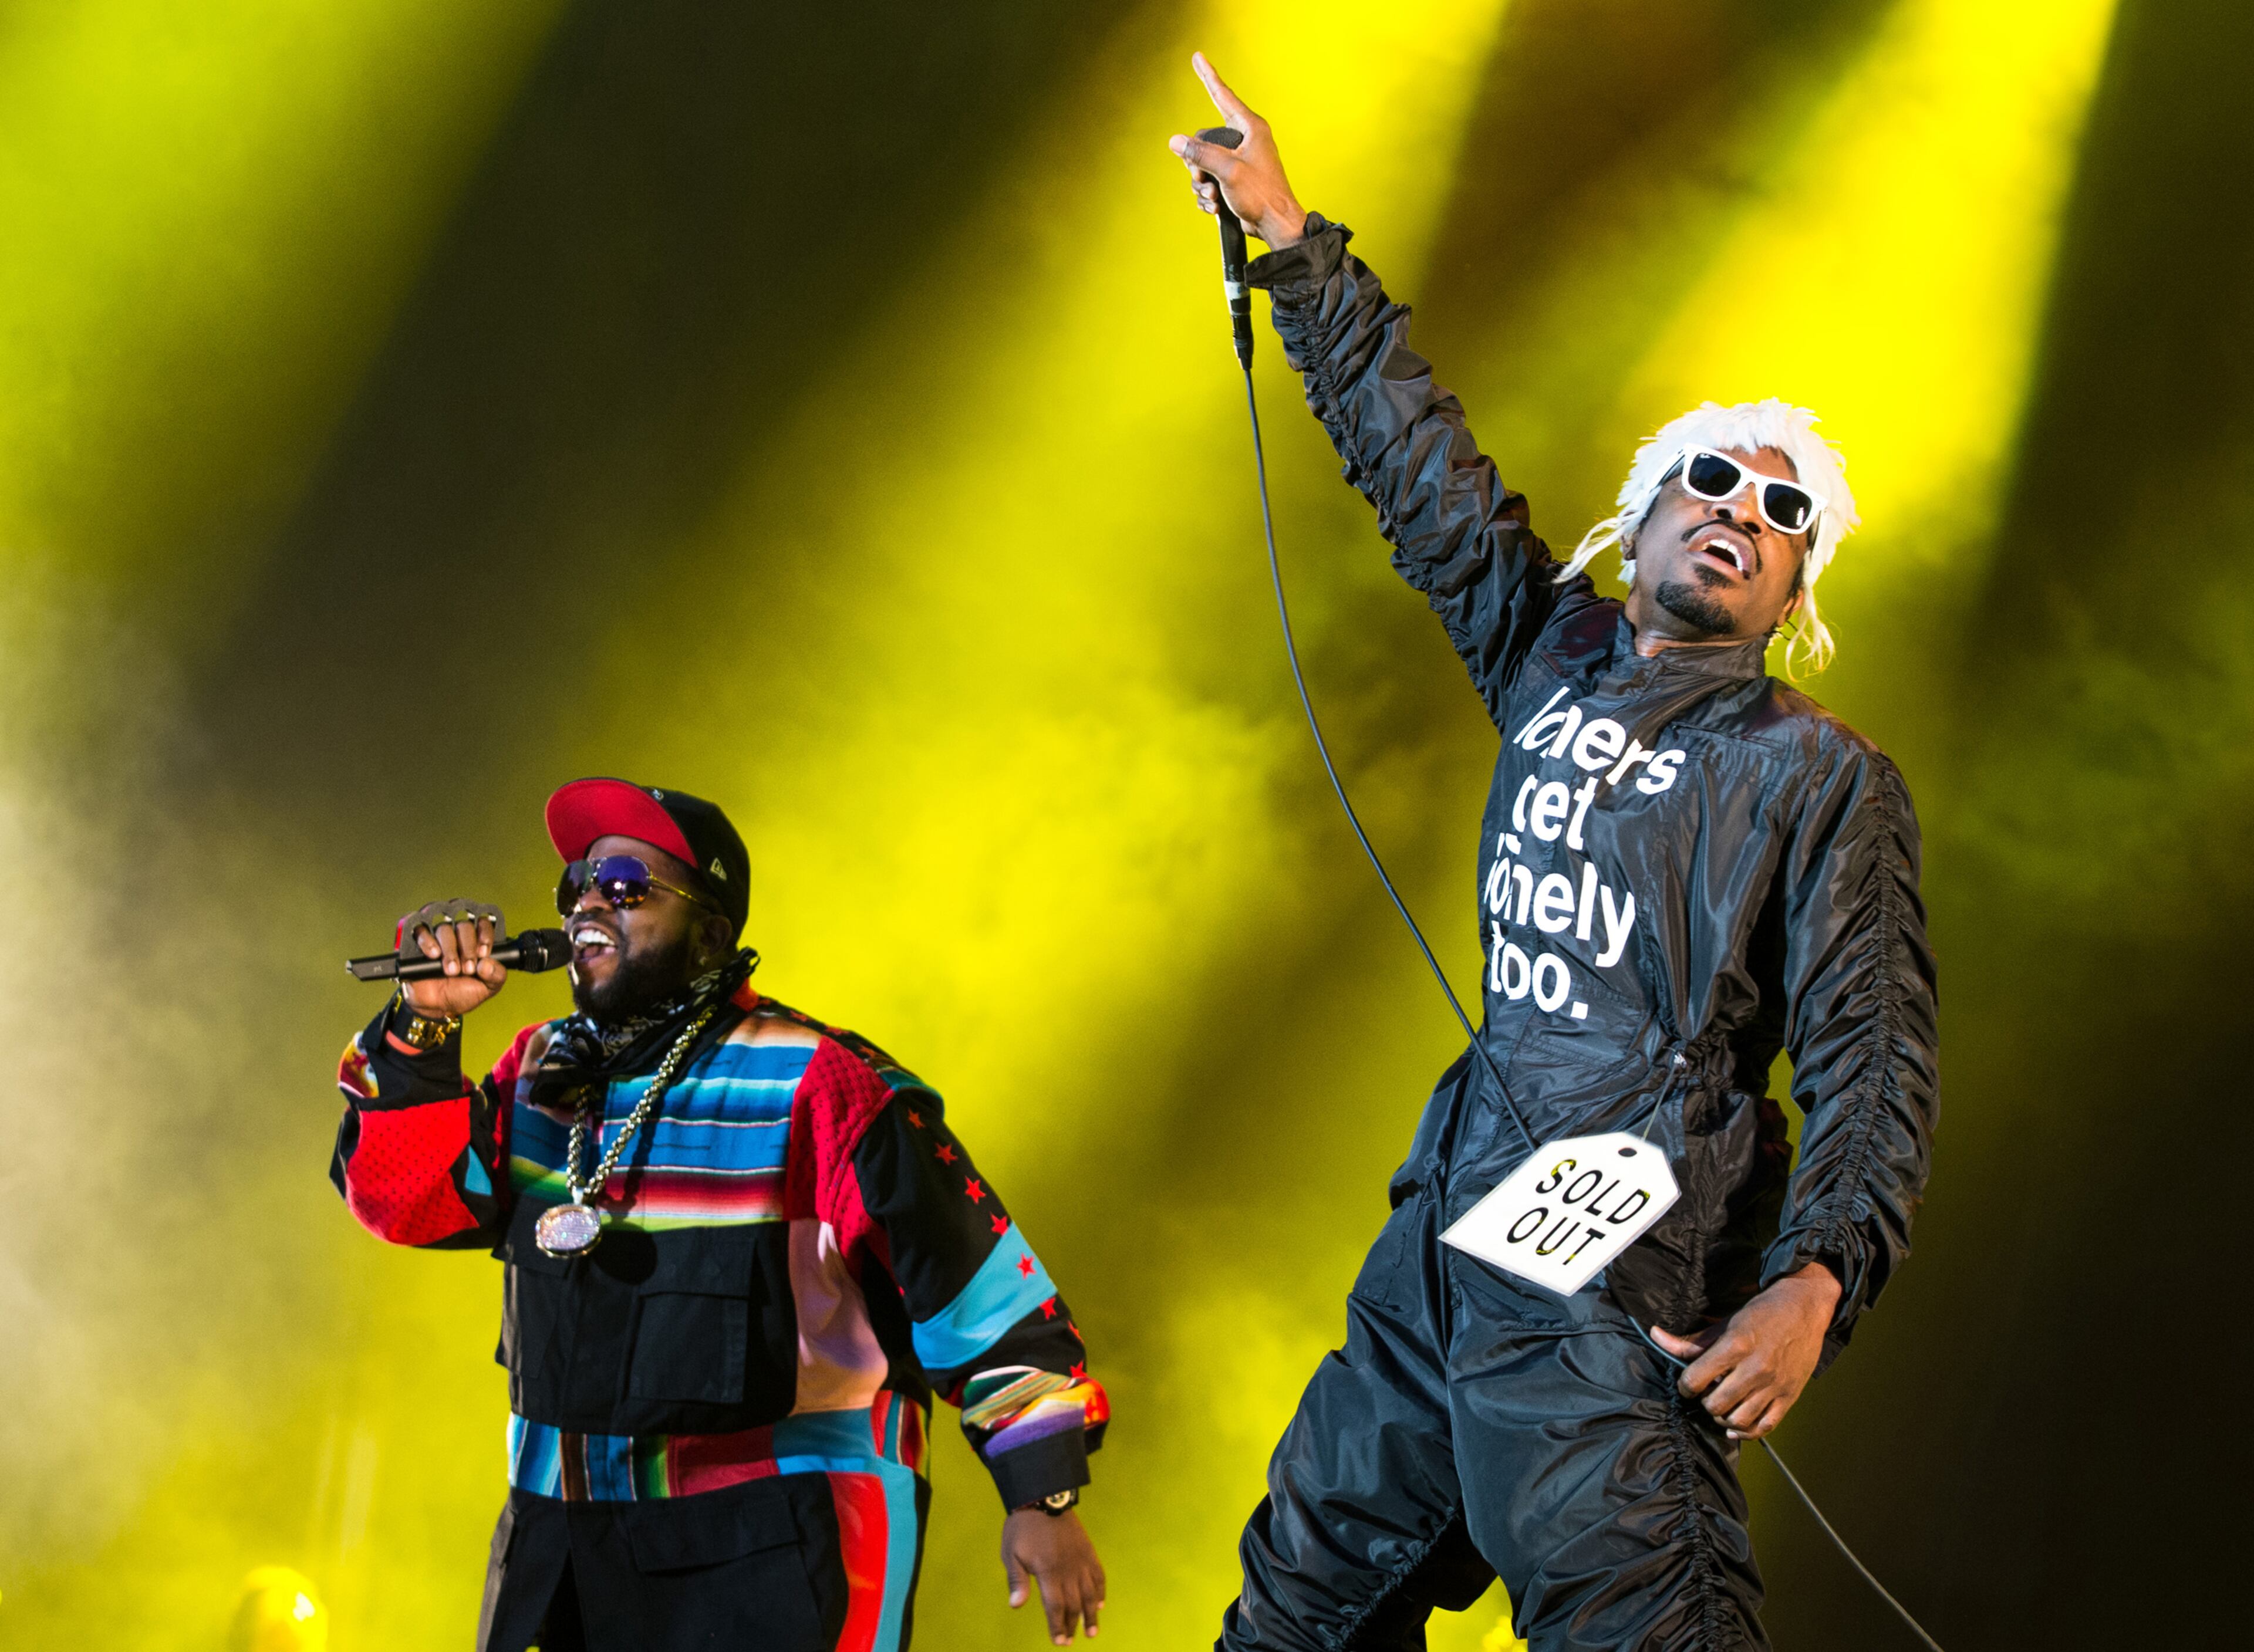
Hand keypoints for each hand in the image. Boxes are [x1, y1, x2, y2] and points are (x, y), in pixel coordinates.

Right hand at [395, 899, 507, 1020]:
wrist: (436, 1007)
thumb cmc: (461, 993)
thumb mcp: (487, 988)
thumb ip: (496, 975)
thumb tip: (487, 963)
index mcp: (476, 943)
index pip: (483, 925)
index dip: (485, 936)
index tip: (483, 954)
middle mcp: (457, 938)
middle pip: (464, 926)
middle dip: (468, 947)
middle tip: (467, 969)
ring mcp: (437, 939)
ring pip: (444, 929)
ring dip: (450, 949)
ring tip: (451, 970)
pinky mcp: (417, 944)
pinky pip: (420, 932)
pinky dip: (428, 941)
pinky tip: (434, 955)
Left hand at [1003, 1506, 1105, 1643]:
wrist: (1043, 1497)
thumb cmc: (1022, 1527)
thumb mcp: (1011, 1553)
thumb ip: (1016, 1580)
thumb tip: (1016, 1606)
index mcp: (1048, 1572)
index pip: (1055, 1607)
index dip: (1057, 1626)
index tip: (1060, 1642)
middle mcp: (1068, 1570)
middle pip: (1073, 1604)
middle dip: (1072, 1625)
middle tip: (1071, 1641)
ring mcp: (1081, 1560)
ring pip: (1090, 1593)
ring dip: (1091, 1614)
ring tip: (1092, 1631)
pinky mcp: (1088, 1551)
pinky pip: (1099, 1575)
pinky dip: (1100, 1591)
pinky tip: (1100, 1603)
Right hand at [1166, 53, 1308, 247]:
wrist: (1275, 225)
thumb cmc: (1262, 196)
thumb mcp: (1228, 171)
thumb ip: (1201, 154)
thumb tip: (1176, 142)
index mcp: (1250, 128)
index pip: (1223, 96)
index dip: (1208, 76)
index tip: (1197, 57)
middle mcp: (1245, 141)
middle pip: (1204, 140)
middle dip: (1197, 164)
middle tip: (1205, 180)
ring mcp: (1239, 161)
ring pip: (1203, 164)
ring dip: (1202, 184)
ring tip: (1215, 197)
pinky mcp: (1234, 180)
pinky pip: (1209, 181)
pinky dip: (1208, 196)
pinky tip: (1216, 207)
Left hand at [1650, 1262, 1841, 1439]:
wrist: (1803, 1308)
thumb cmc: (1761, 1314)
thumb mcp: (1724, 1324)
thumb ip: (1690, 1341)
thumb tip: (1655, 1336)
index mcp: (1735, 1346)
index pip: (1695, 1379)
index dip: (1685, 1385)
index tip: (1688, 1383)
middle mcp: (1755, 1368)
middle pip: (1715, 1404)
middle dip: (1705, 1401)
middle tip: (1708, 1392)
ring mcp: (1774, 1385)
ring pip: (1738, 1419)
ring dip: (1723, 1417)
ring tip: (1723, 1405)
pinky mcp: (1789, 1397)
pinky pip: (1764, 1427)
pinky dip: (1747, 1431)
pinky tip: (1737, 1424)